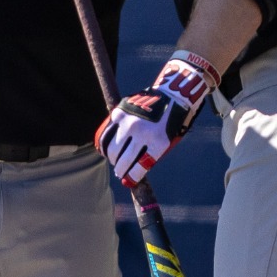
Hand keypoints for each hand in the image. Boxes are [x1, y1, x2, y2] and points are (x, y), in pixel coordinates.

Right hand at [95, 51, 215, 186]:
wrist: (172, 95)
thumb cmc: (171, 123)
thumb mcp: (168, 142)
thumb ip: (150, 160)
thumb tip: (128, 179)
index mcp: (158, 141)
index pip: (139, 168)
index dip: (132, 178)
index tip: (128, 180)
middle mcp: (142, 131)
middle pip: (123, 160)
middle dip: (120, 170)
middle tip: (120, 171)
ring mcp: (129, 121)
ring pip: (111, 148)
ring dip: (112, 158)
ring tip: (115, 160)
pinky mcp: (120, 112)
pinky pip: (106, 134)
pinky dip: (104, 144)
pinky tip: (107, 149)